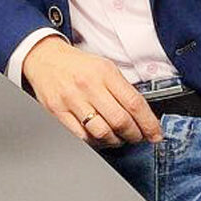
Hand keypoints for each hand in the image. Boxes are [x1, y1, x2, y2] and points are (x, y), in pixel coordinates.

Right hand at [19, 36, 160, 147]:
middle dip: (134, 135)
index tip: (155, 134)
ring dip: (115, 141)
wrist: (45, 58)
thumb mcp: (104, 67)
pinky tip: (99, 137)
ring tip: (117, 138)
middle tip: (137, 137)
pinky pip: (82, 136)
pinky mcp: (58, 112)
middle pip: (120, 121)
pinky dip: (95, 141)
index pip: (134, 103)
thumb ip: (122, 89)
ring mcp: (72, 100)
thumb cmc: (78, 65)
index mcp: (104, 72)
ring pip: (102, 132)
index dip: (149, 123)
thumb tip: (143, 116)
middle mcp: (88, 86)